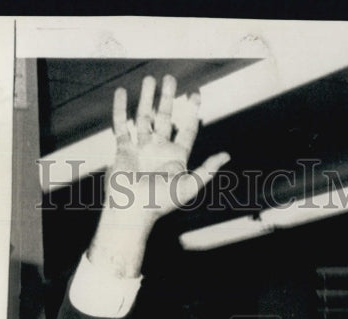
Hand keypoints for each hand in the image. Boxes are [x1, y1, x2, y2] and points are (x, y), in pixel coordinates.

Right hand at [106, 74, 228, 224]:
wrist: (132, 210)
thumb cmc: (161, 202)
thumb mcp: (189, 186)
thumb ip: (207, 170)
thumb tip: (227, 155)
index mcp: (176, 158)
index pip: (187, 131)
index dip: (193, 113)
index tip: (196, 95)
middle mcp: (159, 150)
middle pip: (165, 118)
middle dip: (168, 98)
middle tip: (170, 78)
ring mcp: (140, 149)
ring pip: (144, 117)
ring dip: (146, 98)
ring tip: (149, 79)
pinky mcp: (123, 150)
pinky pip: (121, 125)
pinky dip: (120, 109)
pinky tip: (121, 93)